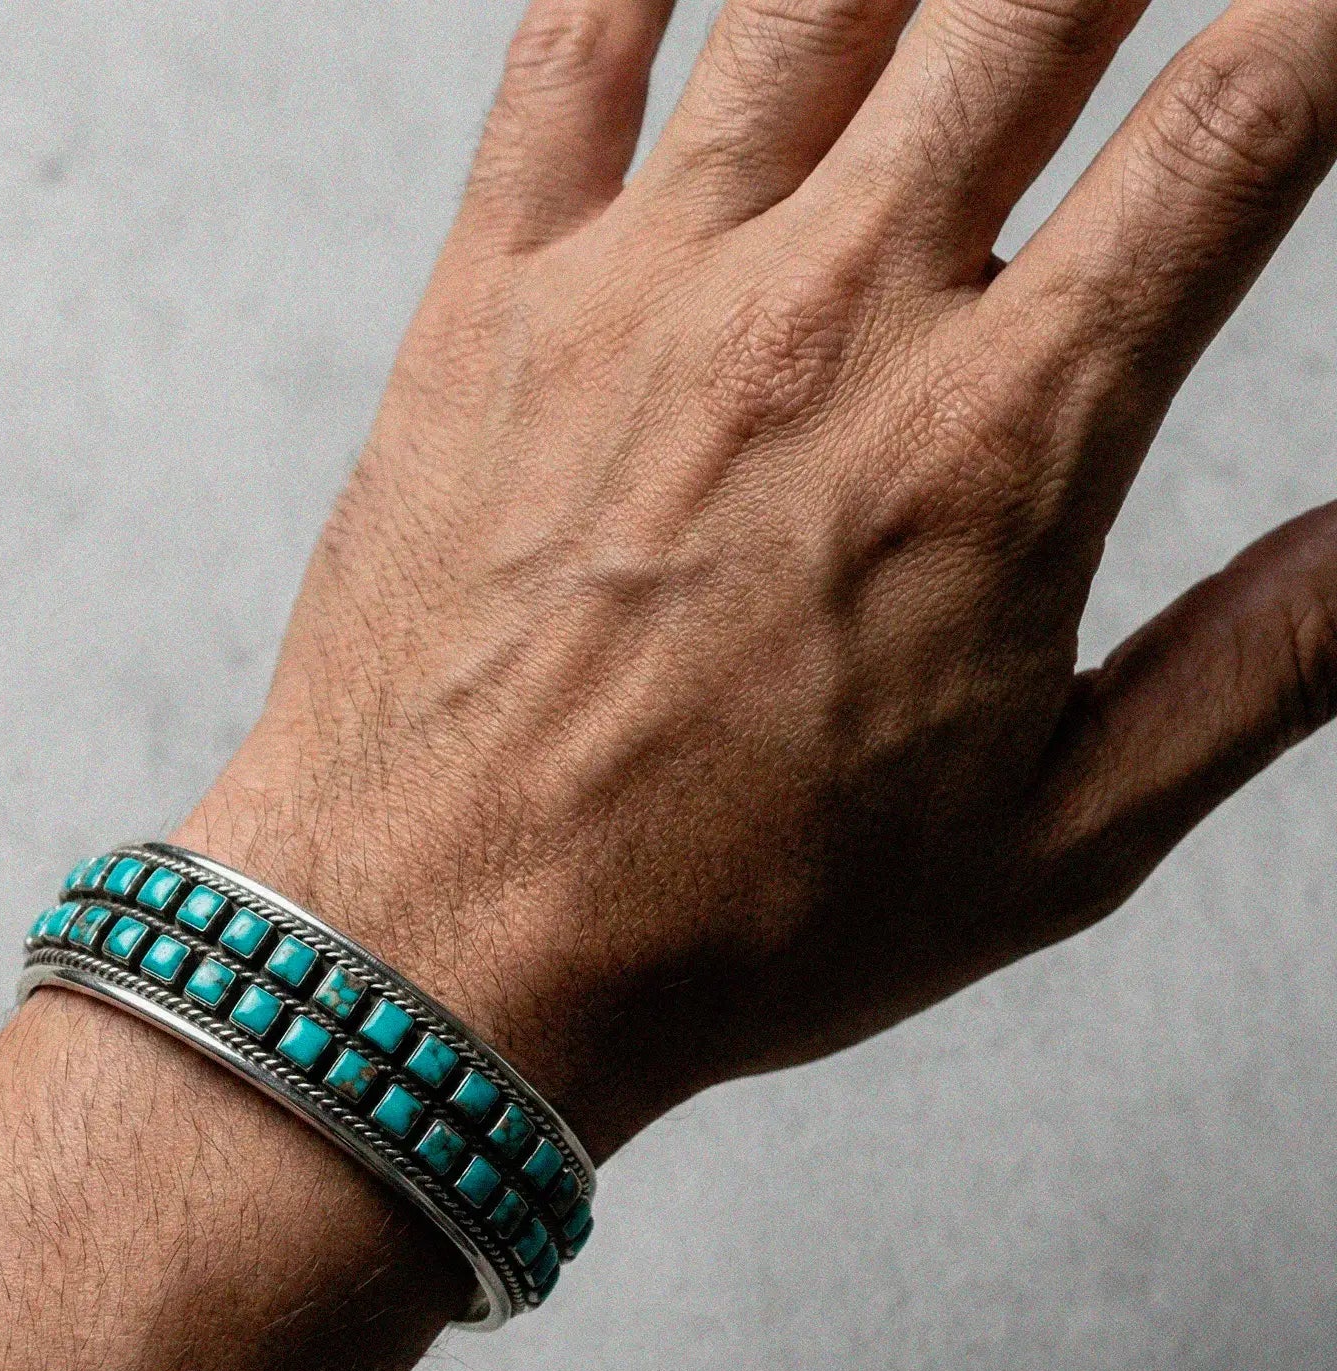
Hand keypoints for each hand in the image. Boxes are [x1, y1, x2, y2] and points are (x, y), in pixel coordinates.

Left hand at [184, 0, 1336, 1154]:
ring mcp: (644, 293)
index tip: (1314, 8)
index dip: (1312, 22)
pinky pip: (566, 52)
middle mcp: (831, 318)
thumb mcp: (1047, 843)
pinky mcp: (486, 309)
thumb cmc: (721, 926)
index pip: (1234, 122)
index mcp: (1002, 441)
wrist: (442, 955)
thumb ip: (1260, 669)